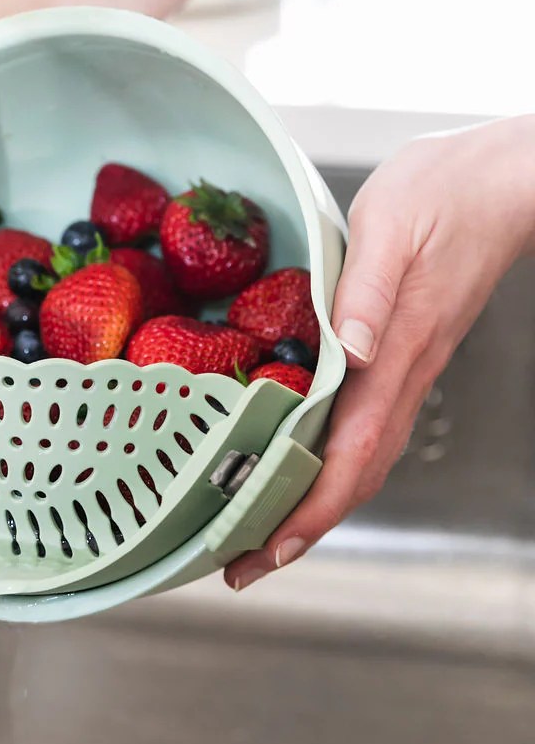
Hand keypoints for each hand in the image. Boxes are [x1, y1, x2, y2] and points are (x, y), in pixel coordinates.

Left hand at [225, 115, 534, 591]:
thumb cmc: (446, 193)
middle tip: (242, 564)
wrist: (501, 179)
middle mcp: (404, 370)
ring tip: (262, 529)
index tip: (265, 549)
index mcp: (397, 350)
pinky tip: (304, 459)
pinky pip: (367, 423)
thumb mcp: (390, 227)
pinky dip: (331, 458)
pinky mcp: (405, 347)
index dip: (308, 508)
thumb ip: (365, 291)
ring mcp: (408, 363)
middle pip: (354, 473)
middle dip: (299, 526)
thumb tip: (346, 349)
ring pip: (362, 455)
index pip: (351, 452)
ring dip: (313, 500)